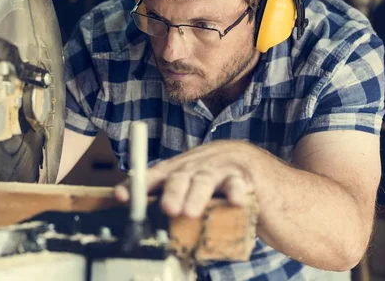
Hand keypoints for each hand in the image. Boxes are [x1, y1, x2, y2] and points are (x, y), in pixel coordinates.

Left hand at [115, 140, 256, 217]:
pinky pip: (239, 184)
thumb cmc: (220, 184)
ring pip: (205, 180)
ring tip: (190, 213)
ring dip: (196, 195)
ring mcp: (221, 169)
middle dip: (171, 192)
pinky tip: (236, 202)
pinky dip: (236, 192)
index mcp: (181, 169)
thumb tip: (145, 218)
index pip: (154, 174)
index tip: (121, 197)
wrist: (263, 171)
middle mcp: (197, 166)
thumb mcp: (194, 190)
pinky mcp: (246, 178)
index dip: (137, 185)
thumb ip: (173, 200)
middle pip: (179, 176)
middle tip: (167, 209)